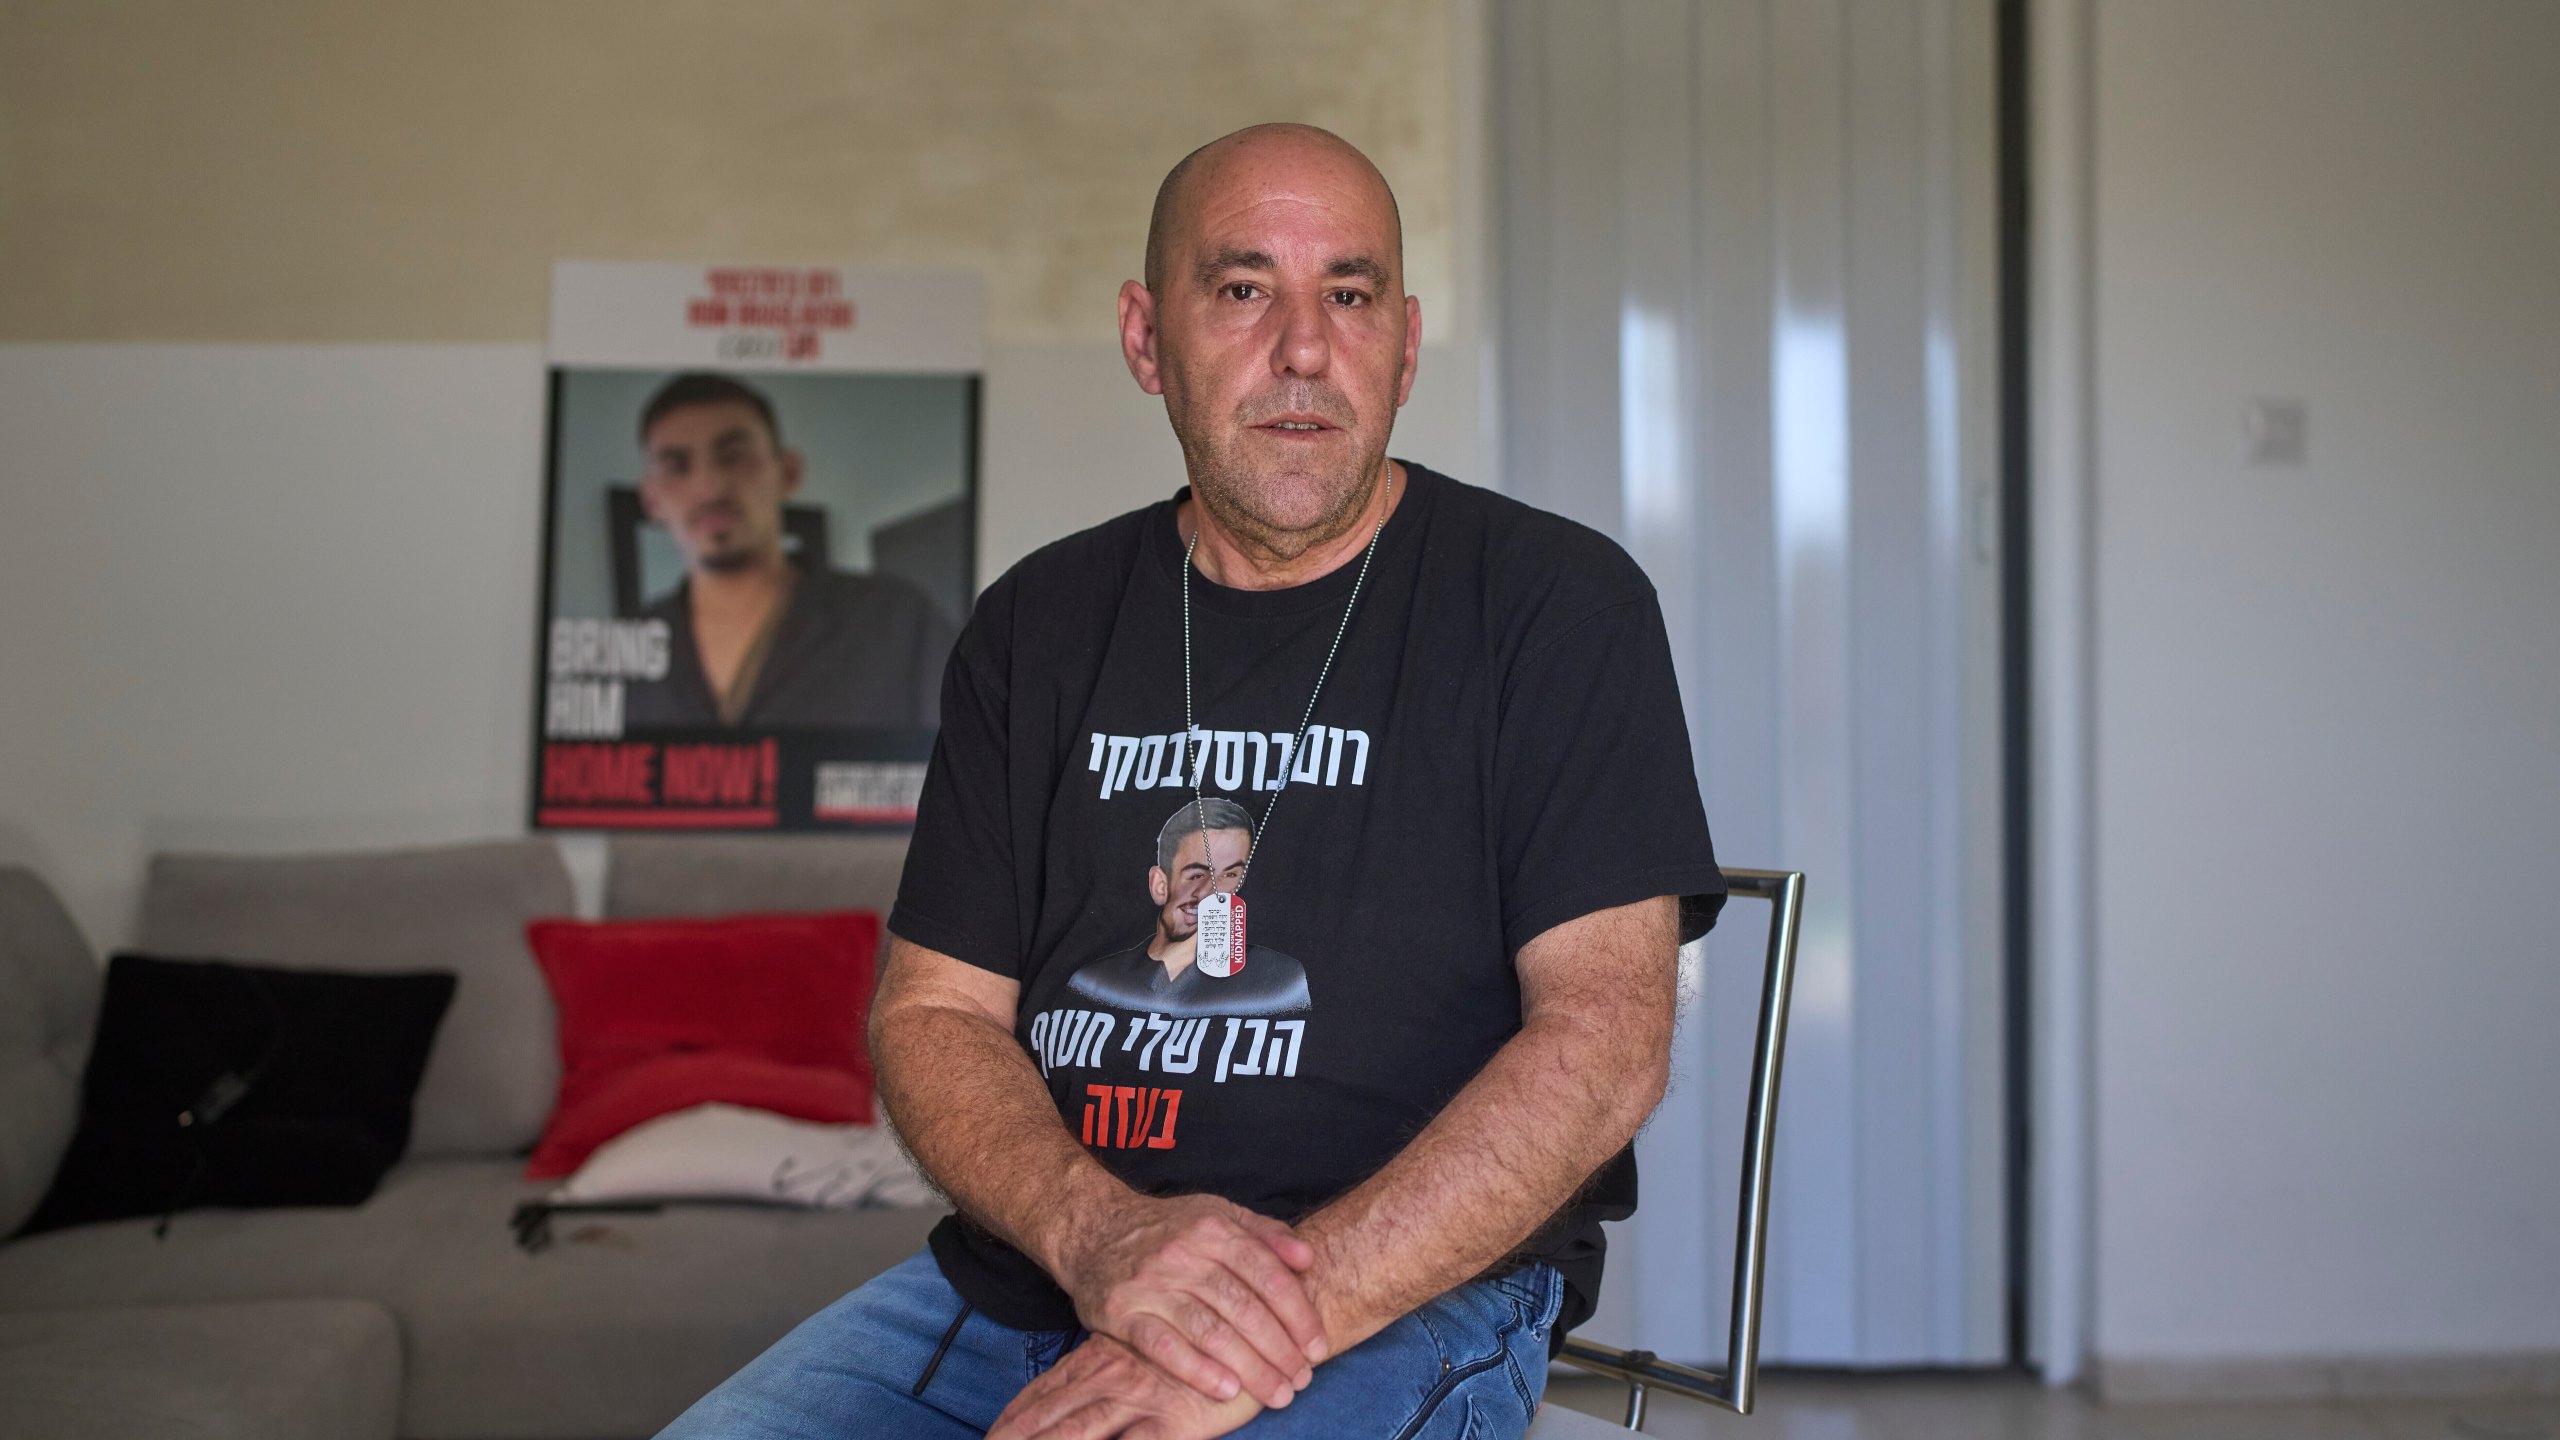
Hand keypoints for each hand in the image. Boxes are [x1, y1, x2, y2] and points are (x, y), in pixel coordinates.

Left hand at [987, 1335, 1258, 1439]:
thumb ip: (1128, 1354)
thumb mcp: (1164, 1334)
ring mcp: (1142, 1397)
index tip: (990, 1436)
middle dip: (1018, 1438)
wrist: (1272, 1312)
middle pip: (1055, 1416)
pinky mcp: (1174, 1422)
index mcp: (1109, 1358)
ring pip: (1082, 1432)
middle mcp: (1117, 1377)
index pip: (1050, 1389)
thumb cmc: (1220, 1324)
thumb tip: (1096, 1372)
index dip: (1019, 1415)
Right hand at [1048, 1193, 1326, 1408]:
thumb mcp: (1217, 1214)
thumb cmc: (1169, 1229)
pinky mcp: (1120, 1313)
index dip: (1299, 1315)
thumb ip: (1266, 1234)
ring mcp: (1149, 1284)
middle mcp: (1182, 1253)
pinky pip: (1163, 1347)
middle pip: (1243, 1308)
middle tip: (1302, 1380)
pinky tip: (1226, 1389)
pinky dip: (1196, 1370)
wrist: (1093, 1230)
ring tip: (1276, 1393)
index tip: (1318, 1347)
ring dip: (1249, 1367)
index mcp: (1212, 1228)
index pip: (1267, 1275)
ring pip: (1209, 1331)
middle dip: (1279, 1349)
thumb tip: (1308, 1258)